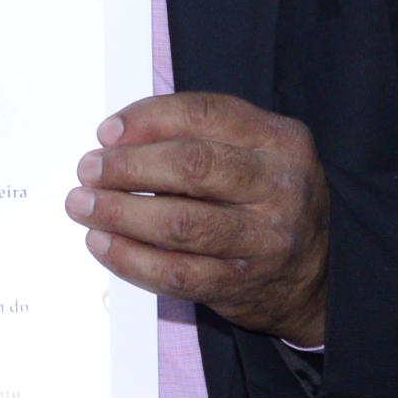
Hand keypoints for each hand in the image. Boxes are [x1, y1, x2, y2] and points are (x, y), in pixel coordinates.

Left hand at [66, 92, 328, 344]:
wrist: (315, 275)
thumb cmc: (260, 198)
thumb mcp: (249, 151)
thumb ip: (193, 134)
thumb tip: (114, 137)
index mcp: (280, 139)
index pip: (205, 113)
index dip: (147, 119)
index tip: (105, 132)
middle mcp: (280, 186)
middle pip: (191, 166)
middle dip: (127, 166)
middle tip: (87, 170)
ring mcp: (265, 239)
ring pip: (180, 223)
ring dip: (119, 213)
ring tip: (82, 205)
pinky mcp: (243, 283)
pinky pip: (177, 273)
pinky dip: (130, 259)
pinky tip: (102, 243)